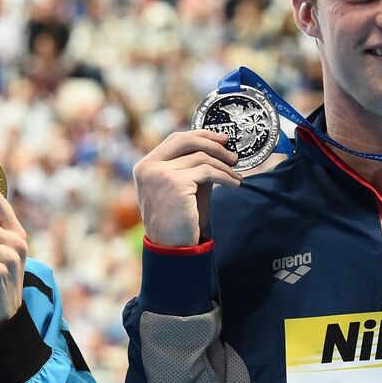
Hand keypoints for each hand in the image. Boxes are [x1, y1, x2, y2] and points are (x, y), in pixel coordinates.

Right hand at [132, 129, 240, 247]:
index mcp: (145, 166)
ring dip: (224, 166)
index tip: (220, 139)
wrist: (171, 247)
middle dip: (213, 143)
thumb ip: (193, 167)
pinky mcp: (175, 183)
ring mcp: (160, 174)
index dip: (199, 135)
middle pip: (185, 140)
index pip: (174, 140)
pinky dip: (225, 177)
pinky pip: (208, 172)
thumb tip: (217, 148)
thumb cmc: (177, 220)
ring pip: (201, 157)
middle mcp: (149, 167)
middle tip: (232, 154)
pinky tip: (234, 183)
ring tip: (236, 176)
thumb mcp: (183, 188)